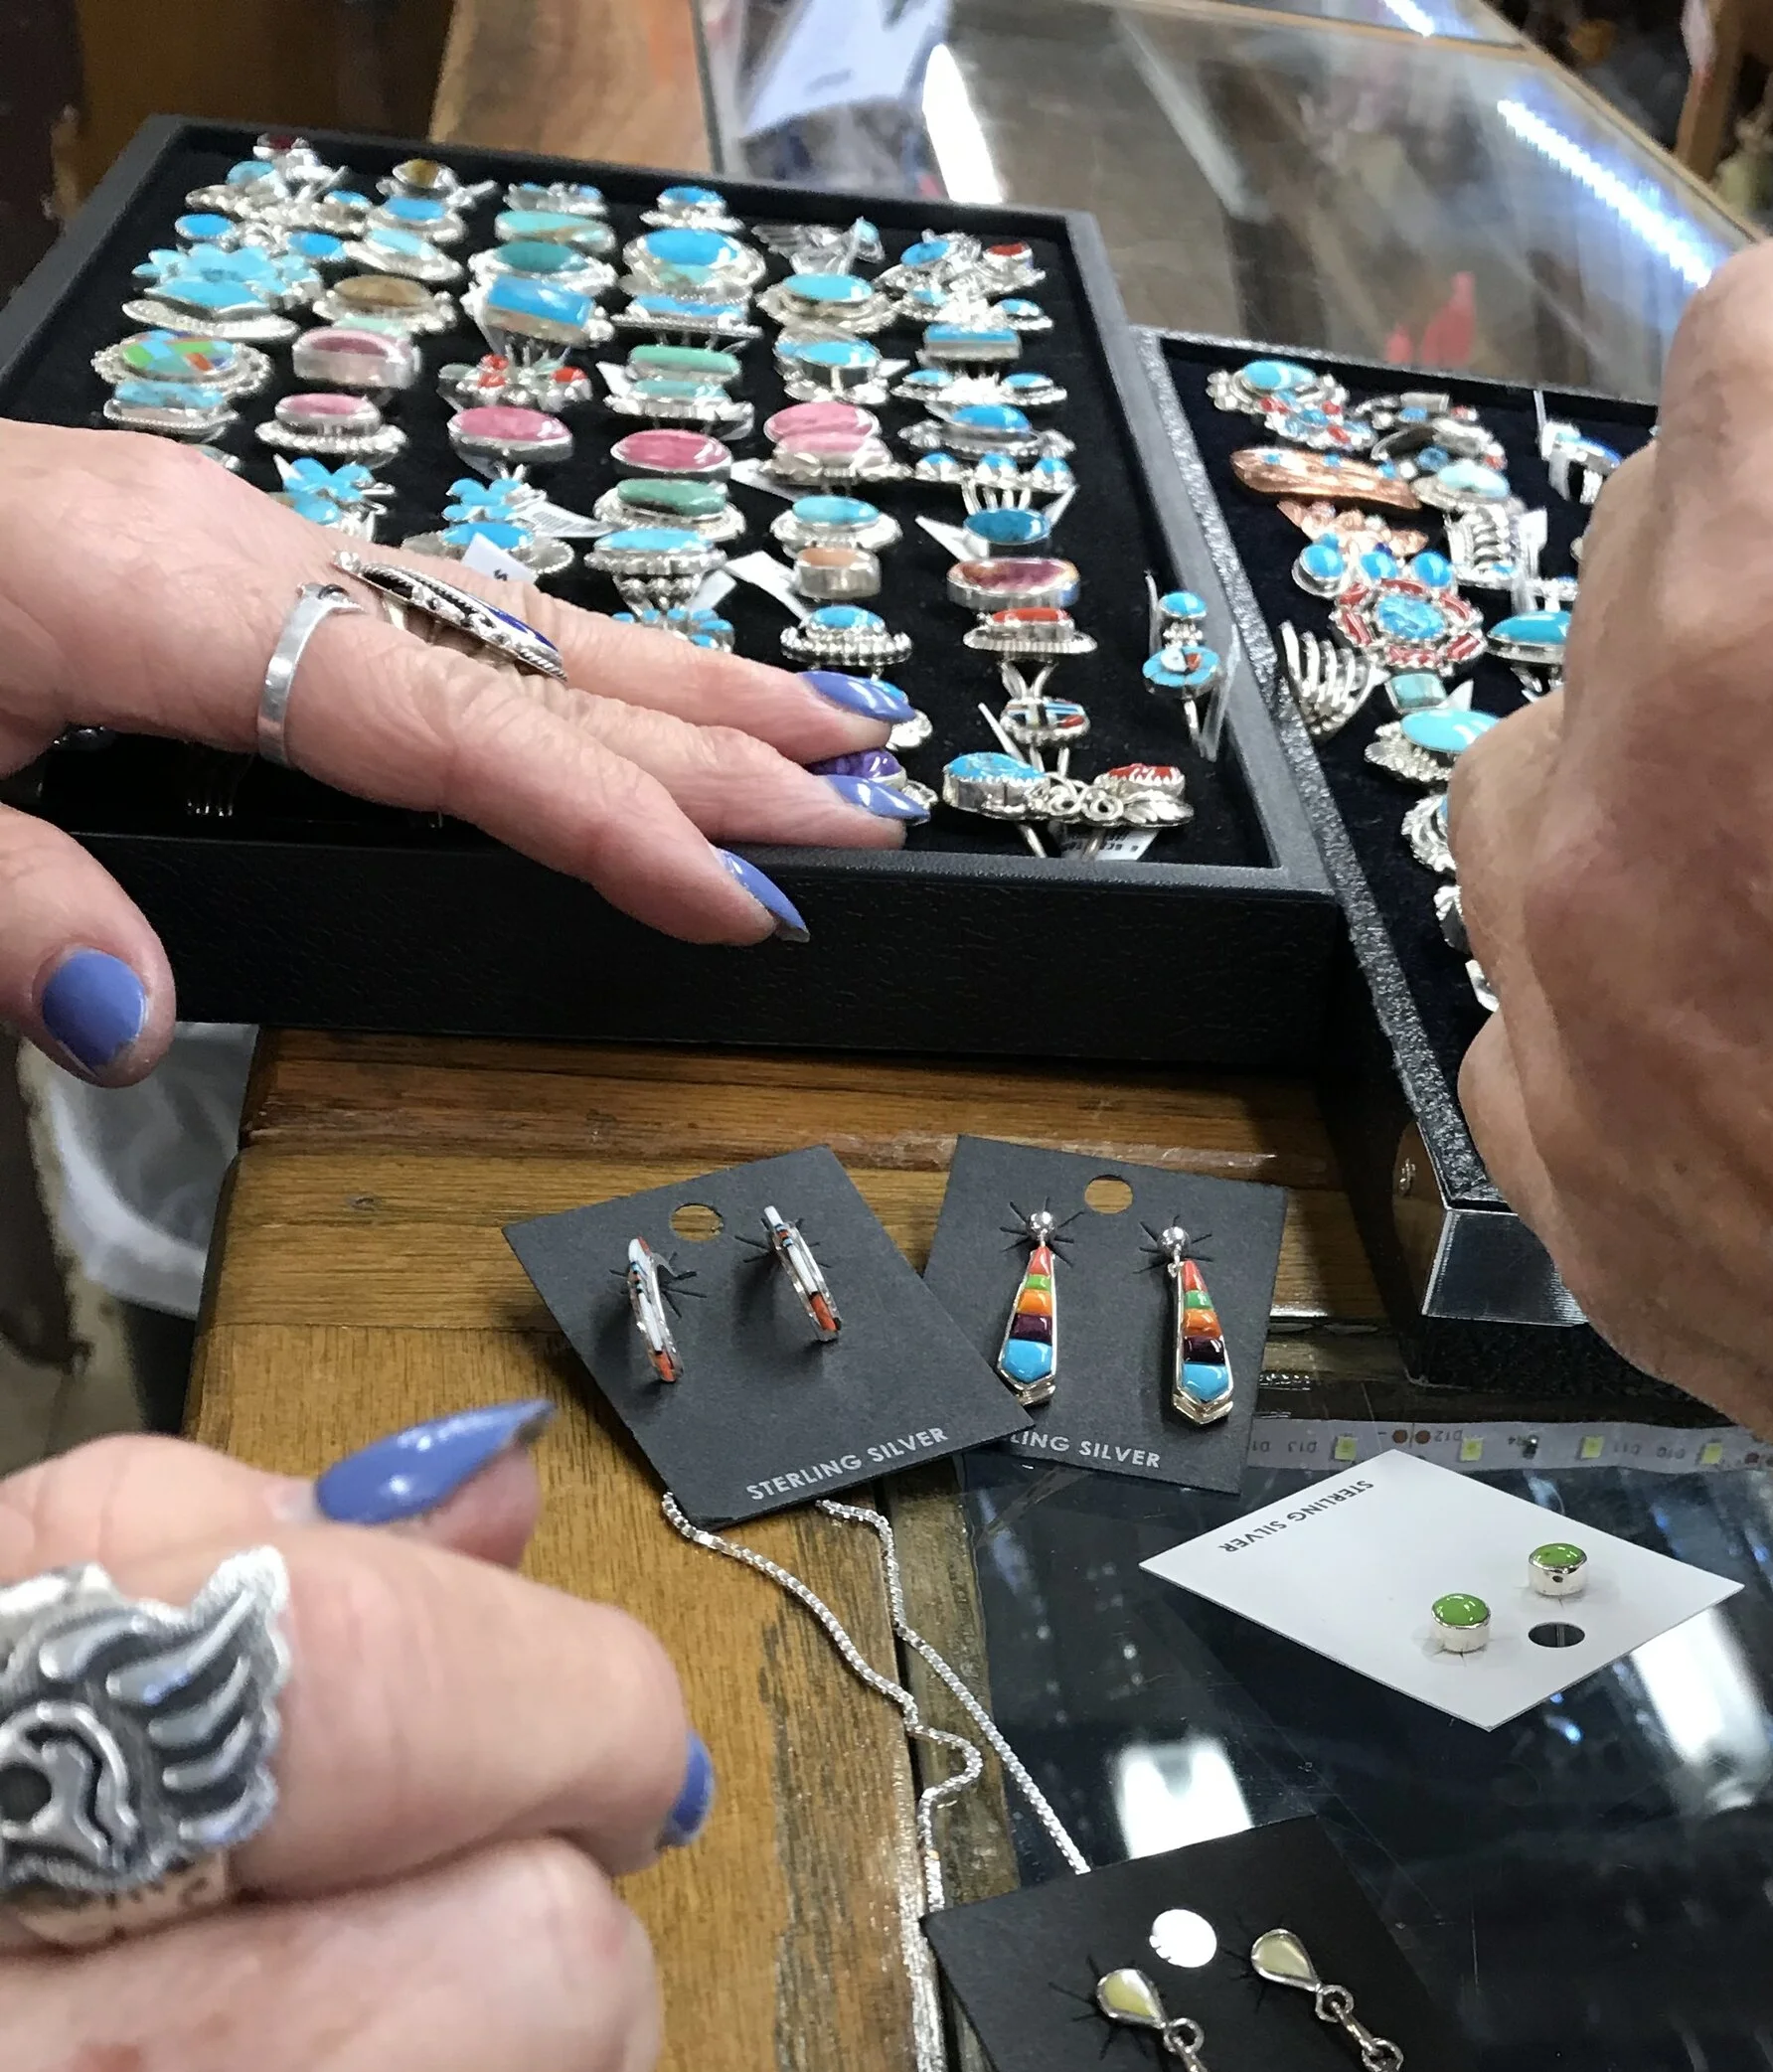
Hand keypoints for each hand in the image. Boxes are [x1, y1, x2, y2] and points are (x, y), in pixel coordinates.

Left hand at [0, 423, 908, 1085]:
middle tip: (877, 809)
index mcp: (152, 589)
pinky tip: (621, 702)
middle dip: (713, 734)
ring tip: (828, 739)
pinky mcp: (205, 555)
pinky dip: (560, 669)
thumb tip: (138, 1024)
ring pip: (495, 615)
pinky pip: (431, 615)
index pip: (442, 723)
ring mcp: (223, 537)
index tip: (747, 900)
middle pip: (515, 646)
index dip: (608, 817)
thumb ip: (2, 909)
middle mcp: (221, 542)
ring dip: (672, 686)